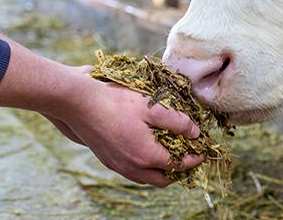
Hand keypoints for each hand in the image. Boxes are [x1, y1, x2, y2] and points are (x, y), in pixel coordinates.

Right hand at [0, 32, 204, 186]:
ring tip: (171, 155)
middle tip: (189, 157)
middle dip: (179, 171)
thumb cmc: (116, 102)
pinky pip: (132, 172)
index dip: (194, 159)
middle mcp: (132, 167)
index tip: (203, 152)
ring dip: (161, 171)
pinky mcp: (107, 160)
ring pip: (146, 178)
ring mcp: (118, 166)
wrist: (79, 103)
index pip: (179, 165)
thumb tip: (196, 133)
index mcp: (147, 156)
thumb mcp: (153, 107)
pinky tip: (147, 151)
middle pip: (162, 179)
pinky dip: (145, 167)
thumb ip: (178, 122)